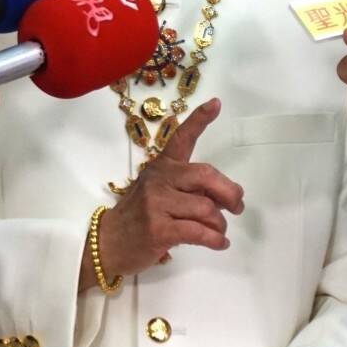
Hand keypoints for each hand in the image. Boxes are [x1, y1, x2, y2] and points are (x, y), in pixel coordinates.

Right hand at [79, 99, 243, 287]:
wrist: (108, 242)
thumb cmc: (139, 216)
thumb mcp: (160, 193)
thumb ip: (188, 190)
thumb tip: (223, 200)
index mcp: (162, 166)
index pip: (182, 138)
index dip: (200, 119)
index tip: (216, 103)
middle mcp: (159, 179)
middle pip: (205, 175)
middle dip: (229, 192)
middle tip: (237, 206)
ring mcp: (157, 204)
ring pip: (205, 208)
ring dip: (220, 224)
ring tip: (219, 231)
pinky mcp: (159, 230)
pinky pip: (198, 232)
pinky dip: (215, 240)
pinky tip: (219, 243)